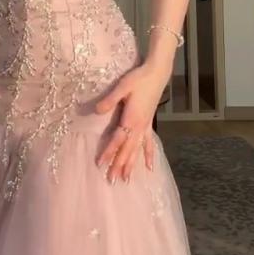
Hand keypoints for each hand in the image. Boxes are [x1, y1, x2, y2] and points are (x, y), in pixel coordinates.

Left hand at [94, 63, 167, 182]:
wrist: (157, 74)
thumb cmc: (138, 78)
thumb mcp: (122, 86)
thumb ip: (110, 100)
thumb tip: (97, 111)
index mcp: (131, 118)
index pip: (117, 140)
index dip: (109, 152)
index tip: (101, 164)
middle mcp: (139, 126)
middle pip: (127, 150)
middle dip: (119, 165)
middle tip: (112, 181)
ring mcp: (146, 126)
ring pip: (137, 150)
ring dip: (132, 165)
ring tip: (127, 180)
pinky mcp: (149, 124)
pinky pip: (149, 143)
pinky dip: (149, 155)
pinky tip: (150, 167)